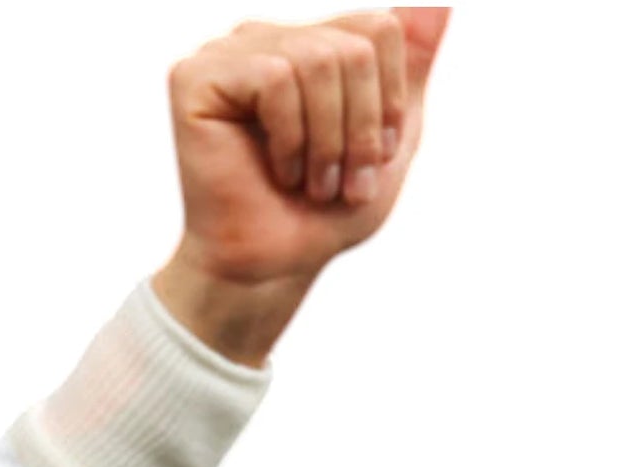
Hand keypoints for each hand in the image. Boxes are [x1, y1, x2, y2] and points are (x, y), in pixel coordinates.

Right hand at [152, 9, 449, 363]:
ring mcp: (229, 53)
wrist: (272, 268)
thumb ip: (411, 65)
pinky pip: (274, 79)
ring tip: (312, 185)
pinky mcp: (196, 78)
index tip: (373, 158)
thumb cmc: (323, 213)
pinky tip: (278, 171)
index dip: (389, 102)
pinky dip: (290, 138)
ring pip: (317, 62)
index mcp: (312, 45)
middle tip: (343, 185)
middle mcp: (269, 38)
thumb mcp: (389, 137)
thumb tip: (441, 3)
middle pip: (353, 48)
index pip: (380, 29)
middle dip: (360, 131)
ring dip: (327, 143)